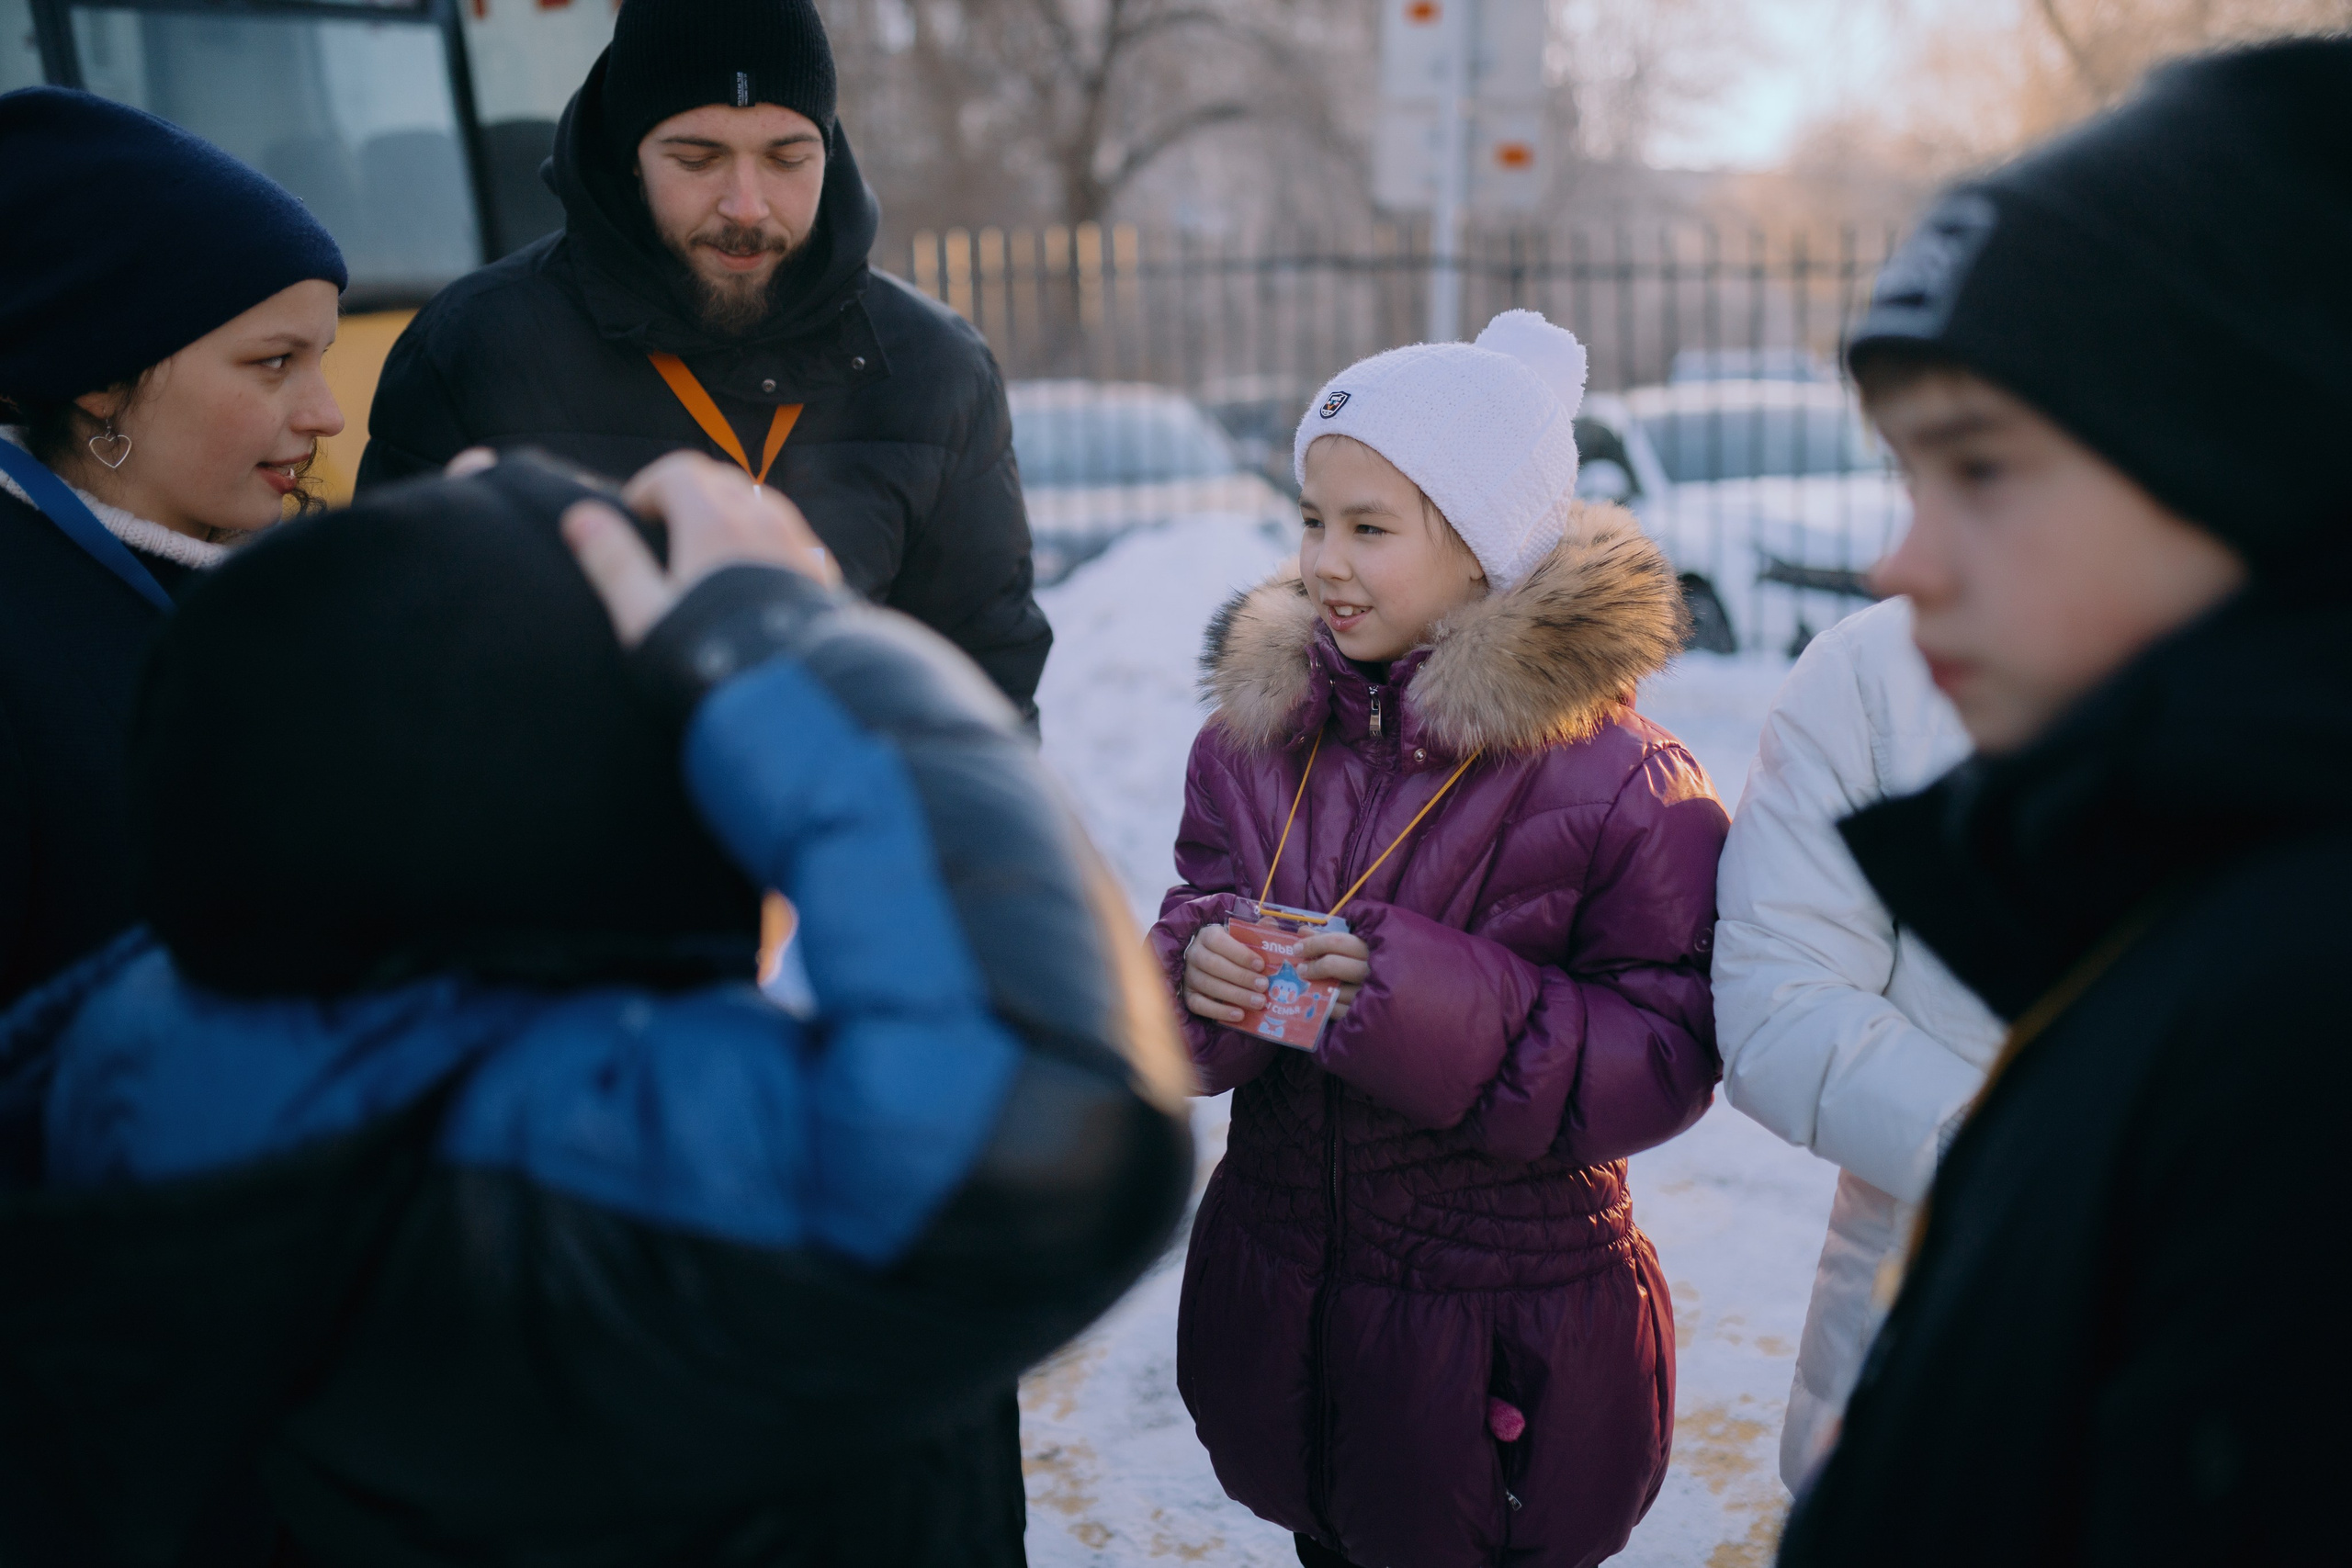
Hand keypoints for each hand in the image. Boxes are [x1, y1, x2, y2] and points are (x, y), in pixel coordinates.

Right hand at [561, 450, 839, 647]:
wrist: (791, 701)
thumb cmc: (710, 661)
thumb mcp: (647, 617)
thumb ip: (614, 563)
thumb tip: (580, 517)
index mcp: (713, 522)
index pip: (679, 471)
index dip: (649, 487)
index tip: (635, 518)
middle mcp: (762, 521)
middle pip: (722, 481)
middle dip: (690, 495)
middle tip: (667, 534)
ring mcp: (799, 545)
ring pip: (762, 504)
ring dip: (732, 515)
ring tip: (709, 556)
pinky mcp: (823, 574)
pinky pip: (792, 536)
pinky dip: (767, 540)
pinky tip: (756, 579)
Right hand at [1183, 923, 1266, 1024]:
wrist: (1206, 962)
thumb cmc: (1230, 949)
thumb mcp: (1240, 935)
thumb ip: (1255, 931)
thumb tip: (1271, 923)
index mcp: (1207, 935)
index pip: (1220, 942)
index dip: (1241, 954)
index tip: (1261, 965)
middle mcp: (1194, 954)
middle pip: (1215, 966)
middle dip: (1242, 977)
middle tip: (1264, 986)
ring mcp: (1188, 976)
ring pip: (1209, 986)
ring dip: (1236, 995)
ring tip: (1258, 1002)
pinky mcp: (1187, 995)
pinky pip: (1199, 1005)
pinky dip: (1219, 1011)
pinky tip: (1239, 1015)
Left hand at [1296, 931, 1369, 1020]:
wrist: (1388, 998)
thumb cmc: (1362, 964)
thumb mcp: (1349, 948)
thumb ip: (1327, 939)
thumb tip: (1302, 931)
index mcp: (1369, 949)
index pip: (1339, 942)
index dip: (1315, 943)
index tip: (1298, 947)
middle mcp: (1371, 970)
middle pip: (1335, 964)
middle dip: (1314, 965)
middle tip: (1300, 968)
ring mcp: (1368, 992)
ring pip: (1337, 989)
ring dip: (1317, 985)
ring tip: (1305, 983)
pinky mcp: (1362, 1013)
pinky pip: (1339, 1009)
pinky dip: (1326, 1003)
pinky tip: (1318, 998)